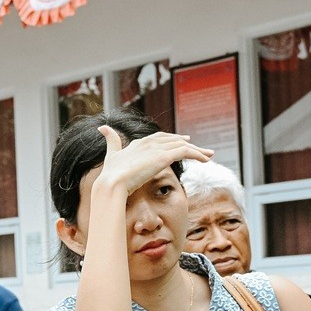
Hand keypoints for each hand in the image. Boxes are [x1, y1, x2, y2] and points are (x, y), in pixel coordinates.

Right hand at [94, 126, 212, 197]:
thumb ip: (110, 141)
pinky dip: (197, 155)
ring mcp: (157, 149)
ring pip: (183, 146)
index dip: (171, 139)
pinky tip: (206, 160)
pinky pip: (186, 152)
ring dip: (198, 150)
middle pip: (173, 140)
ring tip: (209, 155)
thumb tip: (101, 127)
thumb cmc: (110, 174)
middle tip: (199, 148)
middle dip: (187, 143)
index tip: (182, 141)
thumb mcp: (111, 155)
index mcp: (138, 143)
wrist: (112, 183)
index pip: (159, 138)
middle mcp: (149, 143)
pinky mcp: (164, 157)